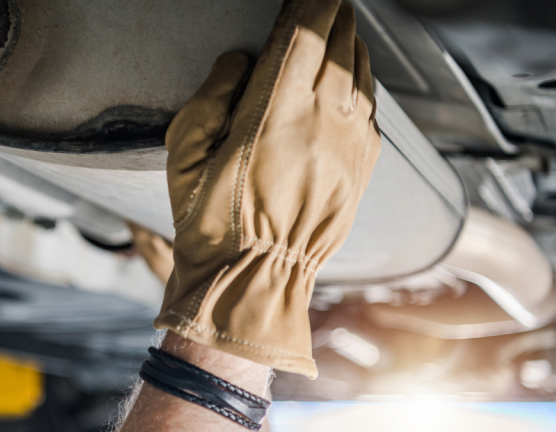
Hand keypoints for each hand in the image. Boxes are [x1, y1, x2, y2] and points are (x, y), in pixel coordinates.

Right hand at [156, 0, 380, 377]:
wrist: (256, 280)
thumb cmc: (211, 222)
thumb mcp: (183, 157)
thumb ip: (211, 97)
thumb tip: (243, 59)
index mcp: (272, 116)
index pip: (302, 36)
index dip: (308, 4)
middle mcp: (321, 124)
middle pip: (340, 44)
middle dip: (333, 14)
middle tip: (324, 1)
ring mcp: (350, 147)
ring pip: (363, 72)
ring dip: (351, 43)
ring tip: (339, 27)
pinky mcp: (363, 169)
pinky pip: (373, 109)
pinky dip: (363, 81)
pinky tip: (351, 76)